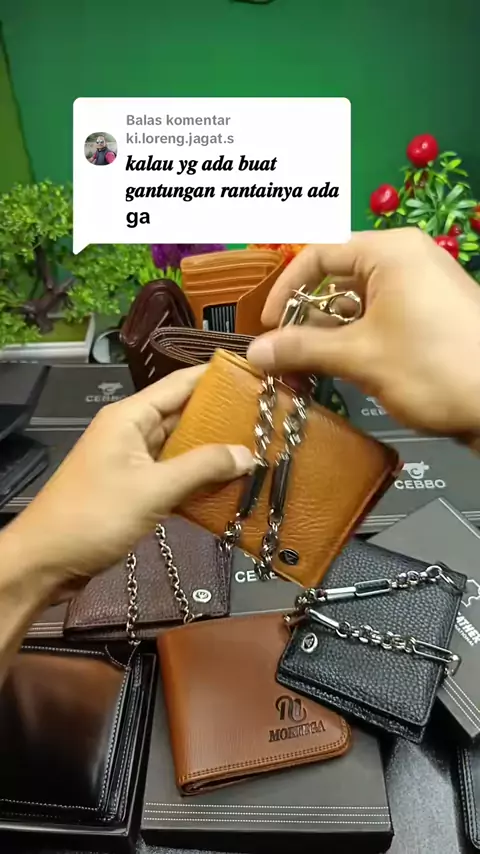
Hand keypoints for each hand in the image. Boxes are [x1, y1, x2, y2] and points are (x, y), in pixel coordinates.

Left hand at [6, 366, 253, 592]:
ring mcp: (132, 462)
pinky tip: (229, 488)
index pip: (179, 384)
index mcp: (130, 417)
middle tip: (268, 422)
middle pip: (183, 416)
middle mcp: (132, 432)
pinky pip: (173, 477)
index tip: (256, 376)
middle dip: (222, 419)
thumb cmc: (94, 515)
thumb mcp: (152, 489)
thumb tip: (248, 454)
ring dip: (213, 454)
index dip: (216, 378)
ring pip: (180, 449)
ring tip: (259, 452)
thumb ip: (201, 468)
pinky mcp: (134, 490)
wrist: (46, 562)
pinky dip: (197, 481)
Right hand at [248, 228, 479, 437]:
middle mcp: (404, 260)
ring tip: (303, 372)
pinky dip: (353, 342)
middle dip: (304, 320)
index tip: (268, 327)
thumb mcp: (360, 356)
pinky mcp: (428, 316)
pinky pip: (378, 319)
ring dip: (326, 337)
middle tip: (283, 356)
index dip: (285, 290)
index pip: (318, 254)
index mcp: (389, 251)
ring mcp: (419, 288)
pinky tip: (335, 371)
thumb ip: (303, 349)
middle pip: (335, 280)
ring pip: (355, 305)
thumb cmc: (432, 367)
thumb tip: (254, 352)